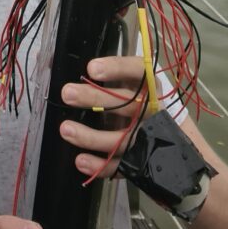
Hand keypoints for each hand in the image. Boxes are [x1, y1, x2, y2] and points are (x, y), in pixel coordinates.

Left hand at [59, 54, 146, 178]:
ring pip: (122, 138)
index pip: (138, 71)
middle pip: (127, 104)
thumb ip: (100, 74)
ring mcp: (148, 137)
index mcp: (149, 84)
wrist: (174, 137)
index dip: (116, 69)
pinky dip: (101, 165)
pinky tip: (80, 161)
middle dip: (95, 99)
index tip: (91, 68)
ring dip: (92, 136)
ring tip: (66, 129)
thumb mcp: (127, 82)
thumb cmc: (139, 99)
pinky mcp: (143, 160)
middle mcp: (152, 109)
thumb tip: (52, 62)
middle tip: (67, 93)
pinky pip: (122, 166)